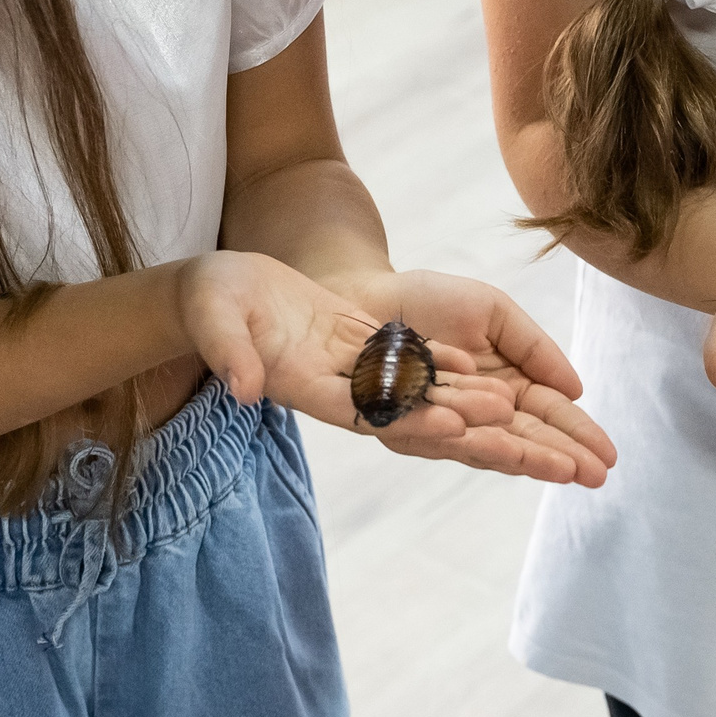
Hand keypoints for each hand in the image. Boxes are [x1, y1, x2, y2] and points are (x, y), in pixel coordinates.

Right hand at [178, 252, 562, 472]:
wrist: (213, 291)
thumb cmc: (208, 302)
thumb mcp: (214, 321)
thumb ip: (231, 356)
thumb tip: (245, 389)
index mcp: (298, 385)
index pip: (360, 410)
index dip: (408, 417)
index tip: (452, 425)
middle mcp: (329, 385)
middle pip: (398, 407)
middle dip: (450, 414)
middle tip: (505, 420)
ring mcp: (343, 368)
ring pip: (408, 386)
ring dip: (455, 393)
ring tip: (508, 400)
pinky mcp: (352, 345)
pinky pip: (401, 358)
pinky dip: (438, 363)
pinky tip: (478, 363)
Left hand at [325, 268, 613, 486]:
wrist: (367, 290)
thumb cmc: (429, 300)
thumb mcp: (495, 313)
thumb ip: (535, 348)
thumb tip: (576, 390)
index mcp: (501, 389)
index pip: (545, 418)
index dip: (576, 436)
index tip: (608, 456)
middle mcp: (472, 415)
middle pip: (523, 441)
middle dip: (560, 456)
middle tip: (595, 475)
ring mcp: (438, 425)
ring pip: (485, 448)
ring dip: (525, 457)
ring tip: (561, 467)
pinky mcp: (399, 426)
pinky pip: (436, 436)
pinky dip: (469, 440)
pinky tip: (503, 444)